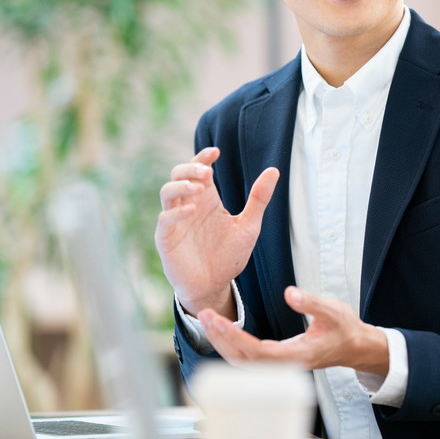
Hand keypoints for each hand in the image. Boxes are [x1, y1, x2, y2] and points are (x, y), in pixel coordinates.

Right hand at [154, 147, 278, 317]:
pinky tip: (193, 211)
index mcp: (207, 198)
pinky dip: (177, 213)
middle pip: (179, 174)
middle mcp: (189, 204)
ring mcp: (176, 221)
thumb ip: (259, 199)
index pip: (199, 168)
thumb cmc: (228, 255)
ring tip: (200, 186)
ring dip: (181, 185)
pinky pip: (165, 220)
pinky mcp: (167, 239)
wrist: (215, 286)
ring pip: (167, 192)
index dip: (203, 157)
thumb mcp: (249, 225)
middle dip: (191, 168)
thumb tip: (273, 170)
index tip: (216, 152)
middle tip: (207, 172)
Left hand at [197, 286, 389, 374]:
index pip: (258, 352)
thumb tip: (290, 293)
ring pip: (243, 362)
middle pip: (244, 360)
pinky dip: (231, 345)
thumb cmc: (345, 330)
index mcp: (298, 355)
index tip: (219, 322)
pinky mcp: (276, 361)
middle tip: (205, 315)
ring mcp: (280, 366)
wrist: (354, 347)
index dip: (236, 339)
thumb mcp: (333, 310)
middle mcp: (286, 365)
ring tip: (208, 320)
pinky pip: (248, 359)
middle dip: (221, 339)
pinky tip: (222, 331)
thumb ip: (311, 302)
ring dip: (223, 342)